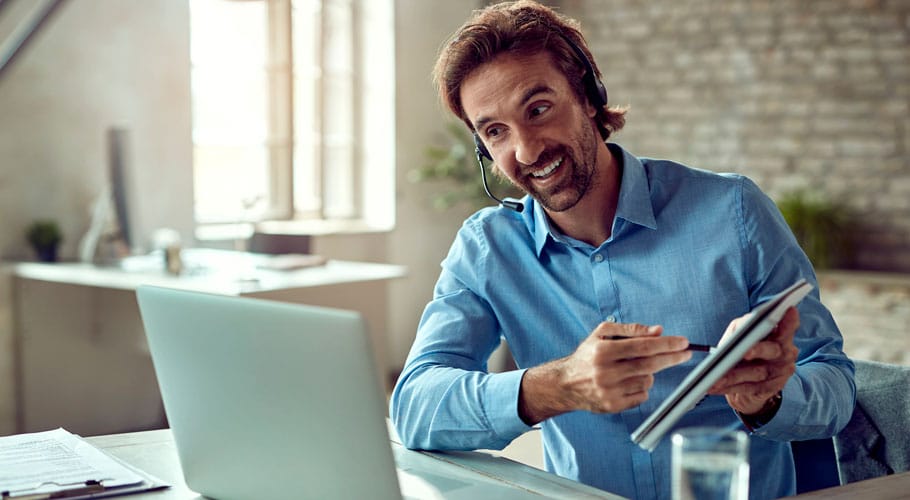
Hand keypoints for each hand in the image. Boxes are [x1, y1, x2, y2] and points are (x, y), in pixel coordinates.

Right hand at [518, 322, 691, 424]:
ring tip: (634, 368)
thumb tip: (658, 331)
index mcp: (603, 351)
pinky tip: (628, 382)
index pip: (642, 346)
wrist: (566, 384)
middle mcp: (605, 372)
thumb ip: (630, 330)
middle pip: (649, 364)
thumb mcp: (602, 334)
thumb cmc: (587, 356)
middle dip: (672, 357)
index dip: (666, 344)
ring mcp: (609, 391)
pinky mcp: (612, 406)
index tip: (683, 342)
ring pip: (647, 381)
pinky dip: (641, 388)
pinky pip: (641, 396)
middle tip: (685, 353)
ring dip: (649, 373)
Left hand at [708, 307, 799, 414]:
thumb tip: (741, 326)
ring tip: (714, 377)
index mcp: (780, 336)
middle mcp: (785, 354)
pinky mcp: (768, 389)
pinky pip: (746, 388)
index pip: (787, 327)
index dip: (789, 322)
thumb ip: (743, 327)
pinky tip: (713, 387)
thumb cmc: (747, 348)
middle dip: (758, 350)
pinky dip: (728, 387)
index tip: (789, 310)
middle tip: (746, 352)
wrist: (753, 380)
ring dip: (733, 376)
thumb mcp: (744, 334)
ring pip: (755, 373)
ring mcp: (779, 373)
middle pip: (772, 351)